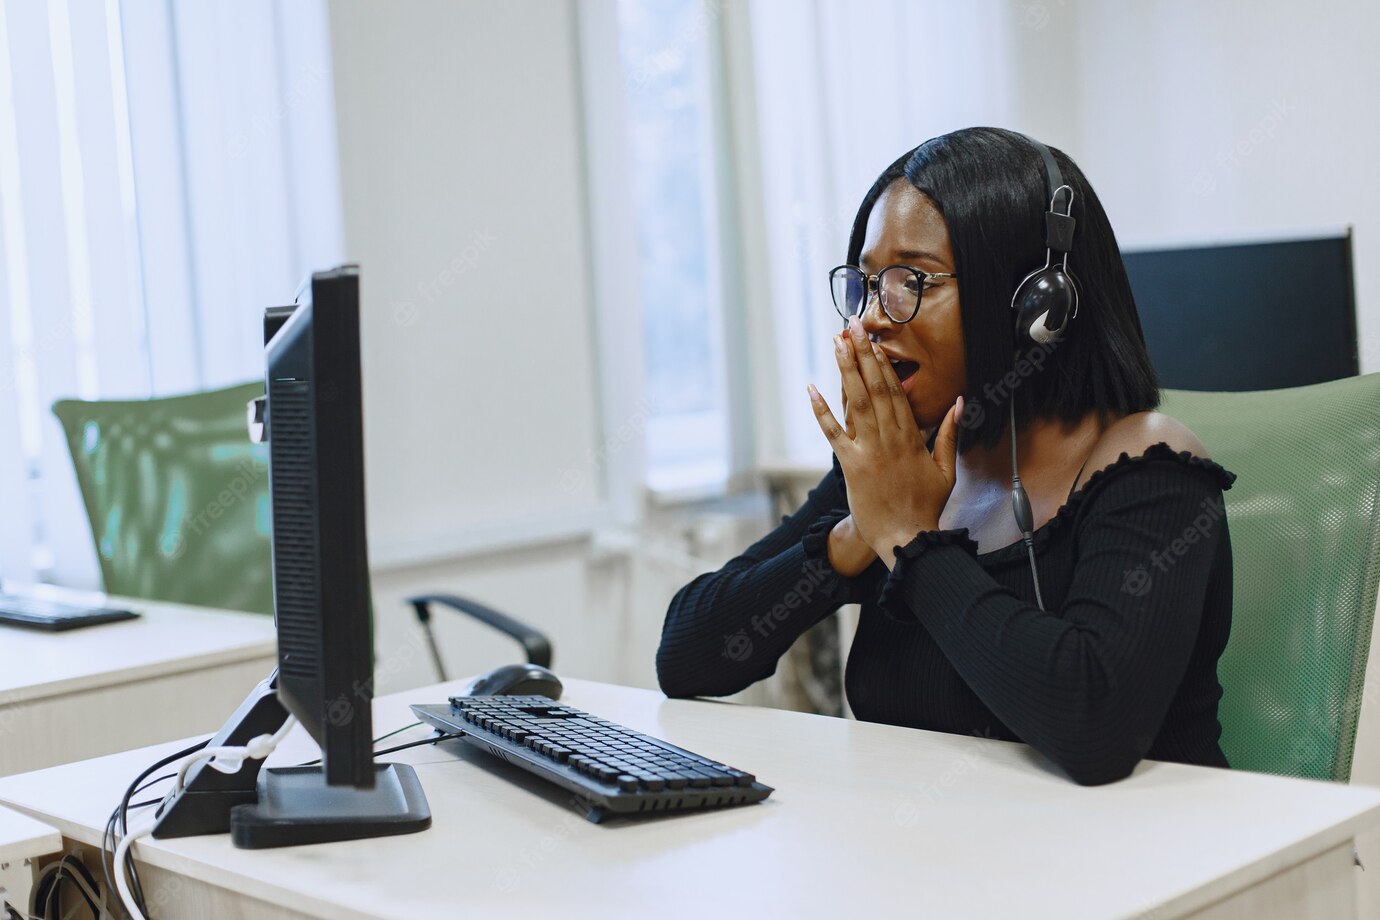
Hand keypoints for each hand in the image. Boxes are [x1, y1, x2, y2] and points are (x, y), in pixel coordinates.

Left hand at [809, 316, 961, 568]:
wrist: (907, 538)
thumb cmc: (926, 507)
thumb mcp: (946, 470)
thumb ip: (949, 434)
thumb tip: (960, 404)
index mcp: (912, 437)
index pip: (896, 391)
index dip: (884, 363)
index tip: (875, 340)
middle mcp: (890, 438)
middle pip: (875, 388)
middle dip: (863, 354)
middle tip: (853, 325)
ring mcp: (869, 450)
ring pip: (856, 402)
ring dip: (845, 370)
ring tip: (837, 343)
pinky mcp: (851, 465)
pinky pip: (834, 433)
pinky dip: (822, 411)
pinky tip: (811, 388)